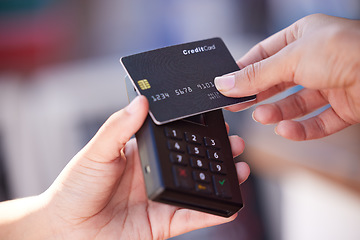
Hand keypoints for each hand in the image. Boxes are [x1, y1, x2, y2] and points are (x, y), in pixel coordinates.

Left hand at [0, 96, 248, 239]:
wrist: (65, 229)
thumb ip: (118, 128)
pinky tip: (228, 206)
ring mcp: (160, 200)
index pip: (175, 140)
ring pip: (197, 189)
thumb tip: (141, 102)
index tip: (214, 121)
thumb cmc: (74, 188)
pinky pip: (190, 217)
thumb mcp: (96, 152)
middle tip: (235, 143)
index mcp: (141, 155)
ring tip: (240, 168)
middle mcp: (155, 176)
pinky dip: (211, 213)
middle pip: (192, 163)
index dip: (195, 132)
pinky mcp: (161, 223)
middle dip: (215, 153)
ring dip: (220, 180)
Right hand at [215, 14, 359, 139]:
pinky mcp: (344, 107)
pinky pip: (317, 121)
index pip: (265, 54)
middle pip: (278, 81)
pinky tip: (286, 130)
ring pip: (296, 104)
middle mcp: (317, 59)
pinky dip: (301, 128)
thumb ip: (256, 75)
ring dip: (278, 113)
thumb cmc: (349, 51)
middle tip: (237, 106)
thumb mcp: (291, 59)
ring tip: (263, 117)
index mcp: (304, 36)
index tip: (226, 85)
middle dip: (258, 94)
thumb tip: (225, 82)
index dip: (245, 70)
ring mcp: (331, 83)